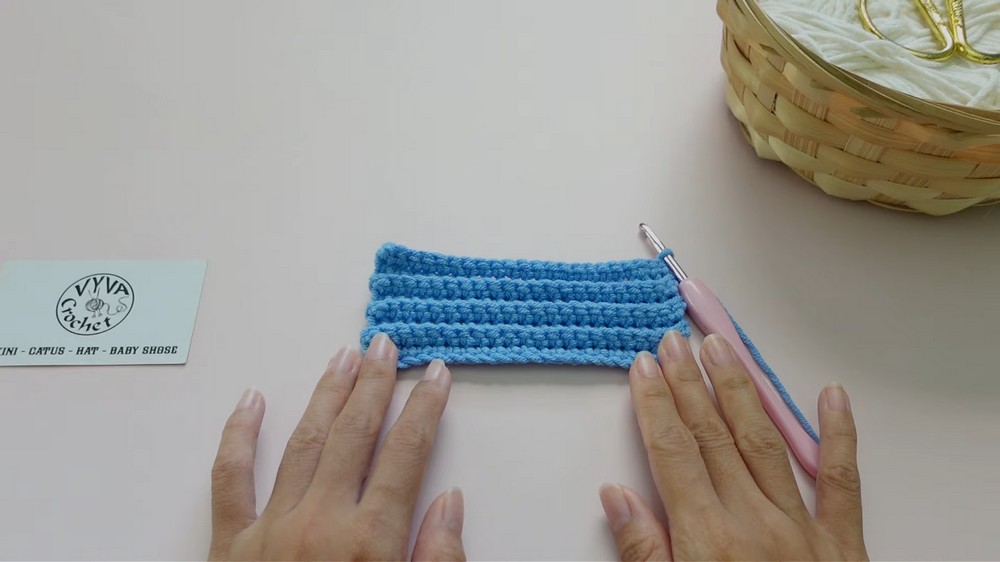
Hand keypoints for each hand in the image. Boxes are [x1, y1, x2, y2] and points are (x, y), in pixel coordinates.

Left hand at [208, 333, 464, 560]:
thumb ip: (439, 561)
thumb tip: (450, 502)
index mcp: (370, 543)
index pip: (407, 455)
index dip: (425, 410)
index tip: (437, 375)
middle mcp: (320, 524)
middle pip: (356, 435)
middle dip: (375, 384)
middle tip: (387, 344)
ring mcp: (270, 530)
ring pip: (304, 442)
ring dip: (326, 394)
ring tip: (342, 357)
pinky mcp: (229, 545)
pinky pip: (230, 478)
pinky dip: (239, 435)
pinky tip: (252, 400)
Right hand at [601, 331, 866, 560]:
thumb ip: (644, 553)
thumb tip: (615, 496)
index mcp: (708, 540)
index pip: (673, 452)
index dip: (655, 404)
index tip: (643, 366)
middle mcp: (754, 522)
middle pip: (713, 436)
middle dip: (690, 383)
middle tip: (674, 340)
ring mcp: (802, 527)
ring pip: (765, 441)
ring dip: (741, 390)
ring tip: (723, 348)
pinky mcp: (843, 542)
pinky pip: (842, 480)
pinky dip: (839, 435)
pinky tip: (831, 395)